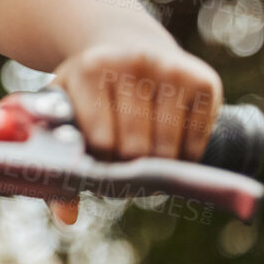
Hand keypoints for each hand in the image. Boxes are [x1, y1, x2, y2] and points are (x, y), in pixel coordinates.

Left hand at [43, 42, 223, 225]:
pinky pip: (199, 139)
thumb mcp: (63, 113)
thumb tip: (67, 219)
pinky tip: (173, 151)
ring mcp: (170, 68)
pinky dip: (188, 157)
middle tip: (127, 170)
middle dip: (131, 170)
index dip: (103, 165)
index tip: (102, 168)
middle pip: (136, 148)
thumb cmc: (88, 92)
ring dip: (161, 169)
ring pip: (169, 148)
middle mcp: (131, 63)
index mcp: (89, 70)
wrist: (123, 44)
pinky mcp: (203, 79)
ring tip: (147, 164)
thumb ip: (60, 163)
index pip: (102, 141)